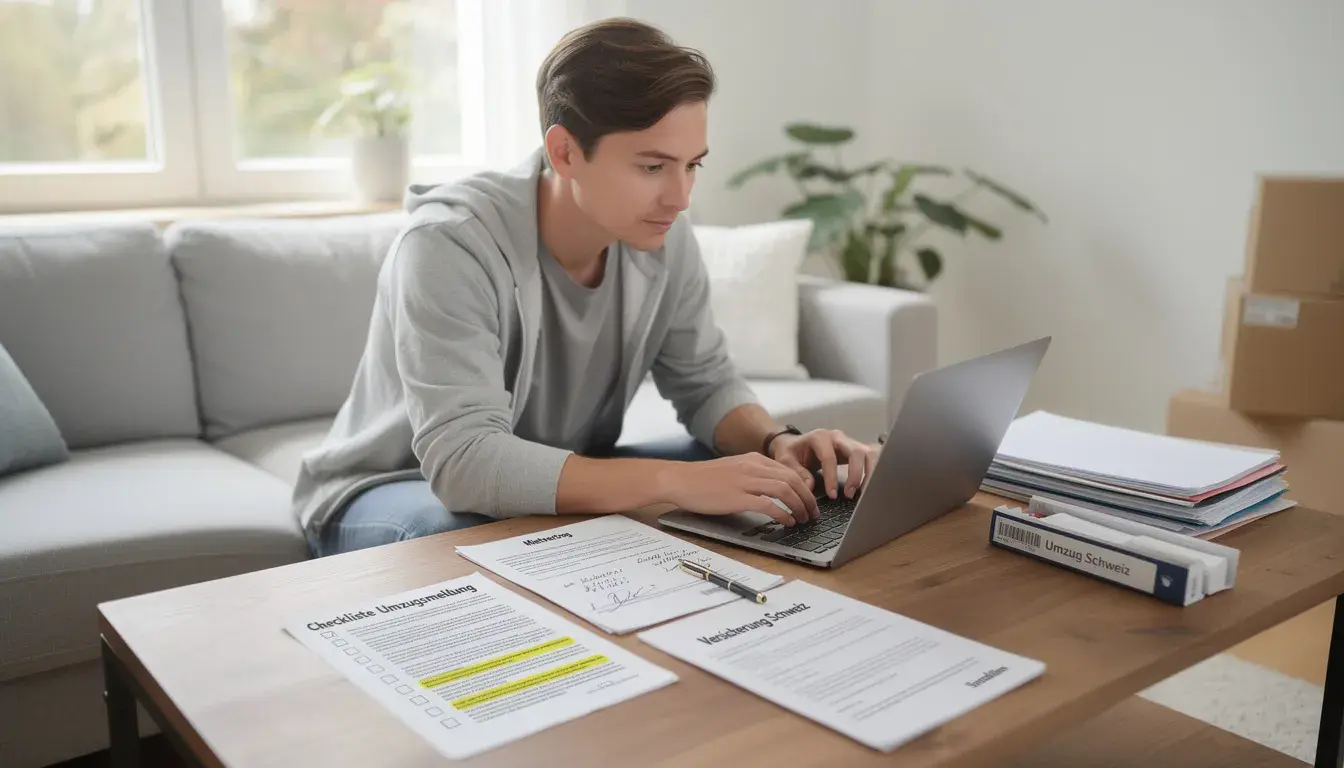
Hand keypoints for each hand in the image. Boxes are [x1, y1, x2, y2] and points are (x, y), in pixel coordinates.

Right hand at [658, 454, 818, 526]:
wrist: (680, 479)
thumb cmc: (703, 478)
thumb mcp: (733, 468)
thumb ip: (753, 473)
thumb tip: (772, 487)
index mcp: (753, 459)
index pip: (790, 470)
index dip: (805, 487)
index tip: (809, 500)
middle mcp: (752, 467)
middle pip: (792, 479)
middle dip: (807, 498)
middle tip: (813, 513)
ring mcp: (745, 481)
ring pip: (785, 490)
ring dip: (799, 506)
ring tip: (803, 519)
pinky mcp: (737, 497)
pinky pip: (769, 505)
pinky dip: (783, 514)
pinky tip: (786, 522)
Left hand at [770, 429, 880, 500]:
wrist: (796, 443)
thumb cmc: (792, 451)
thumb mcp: (786, 460)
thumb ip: (797, 472)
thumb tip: (810, 486)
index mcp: (820, 437)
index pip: (830, 457)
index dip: (832, 477)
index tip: (832, 496)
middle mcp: (838, 436)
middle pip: (855, 452)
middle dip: (855, 474)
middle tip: (849, 494)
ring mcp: (849, 441)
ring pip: (869, 453)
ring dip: (869, 472)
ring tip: (862, 492)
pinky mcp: (857, 449)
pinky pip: (872, 456)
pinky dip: (874, 470)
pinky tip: (869, 486)